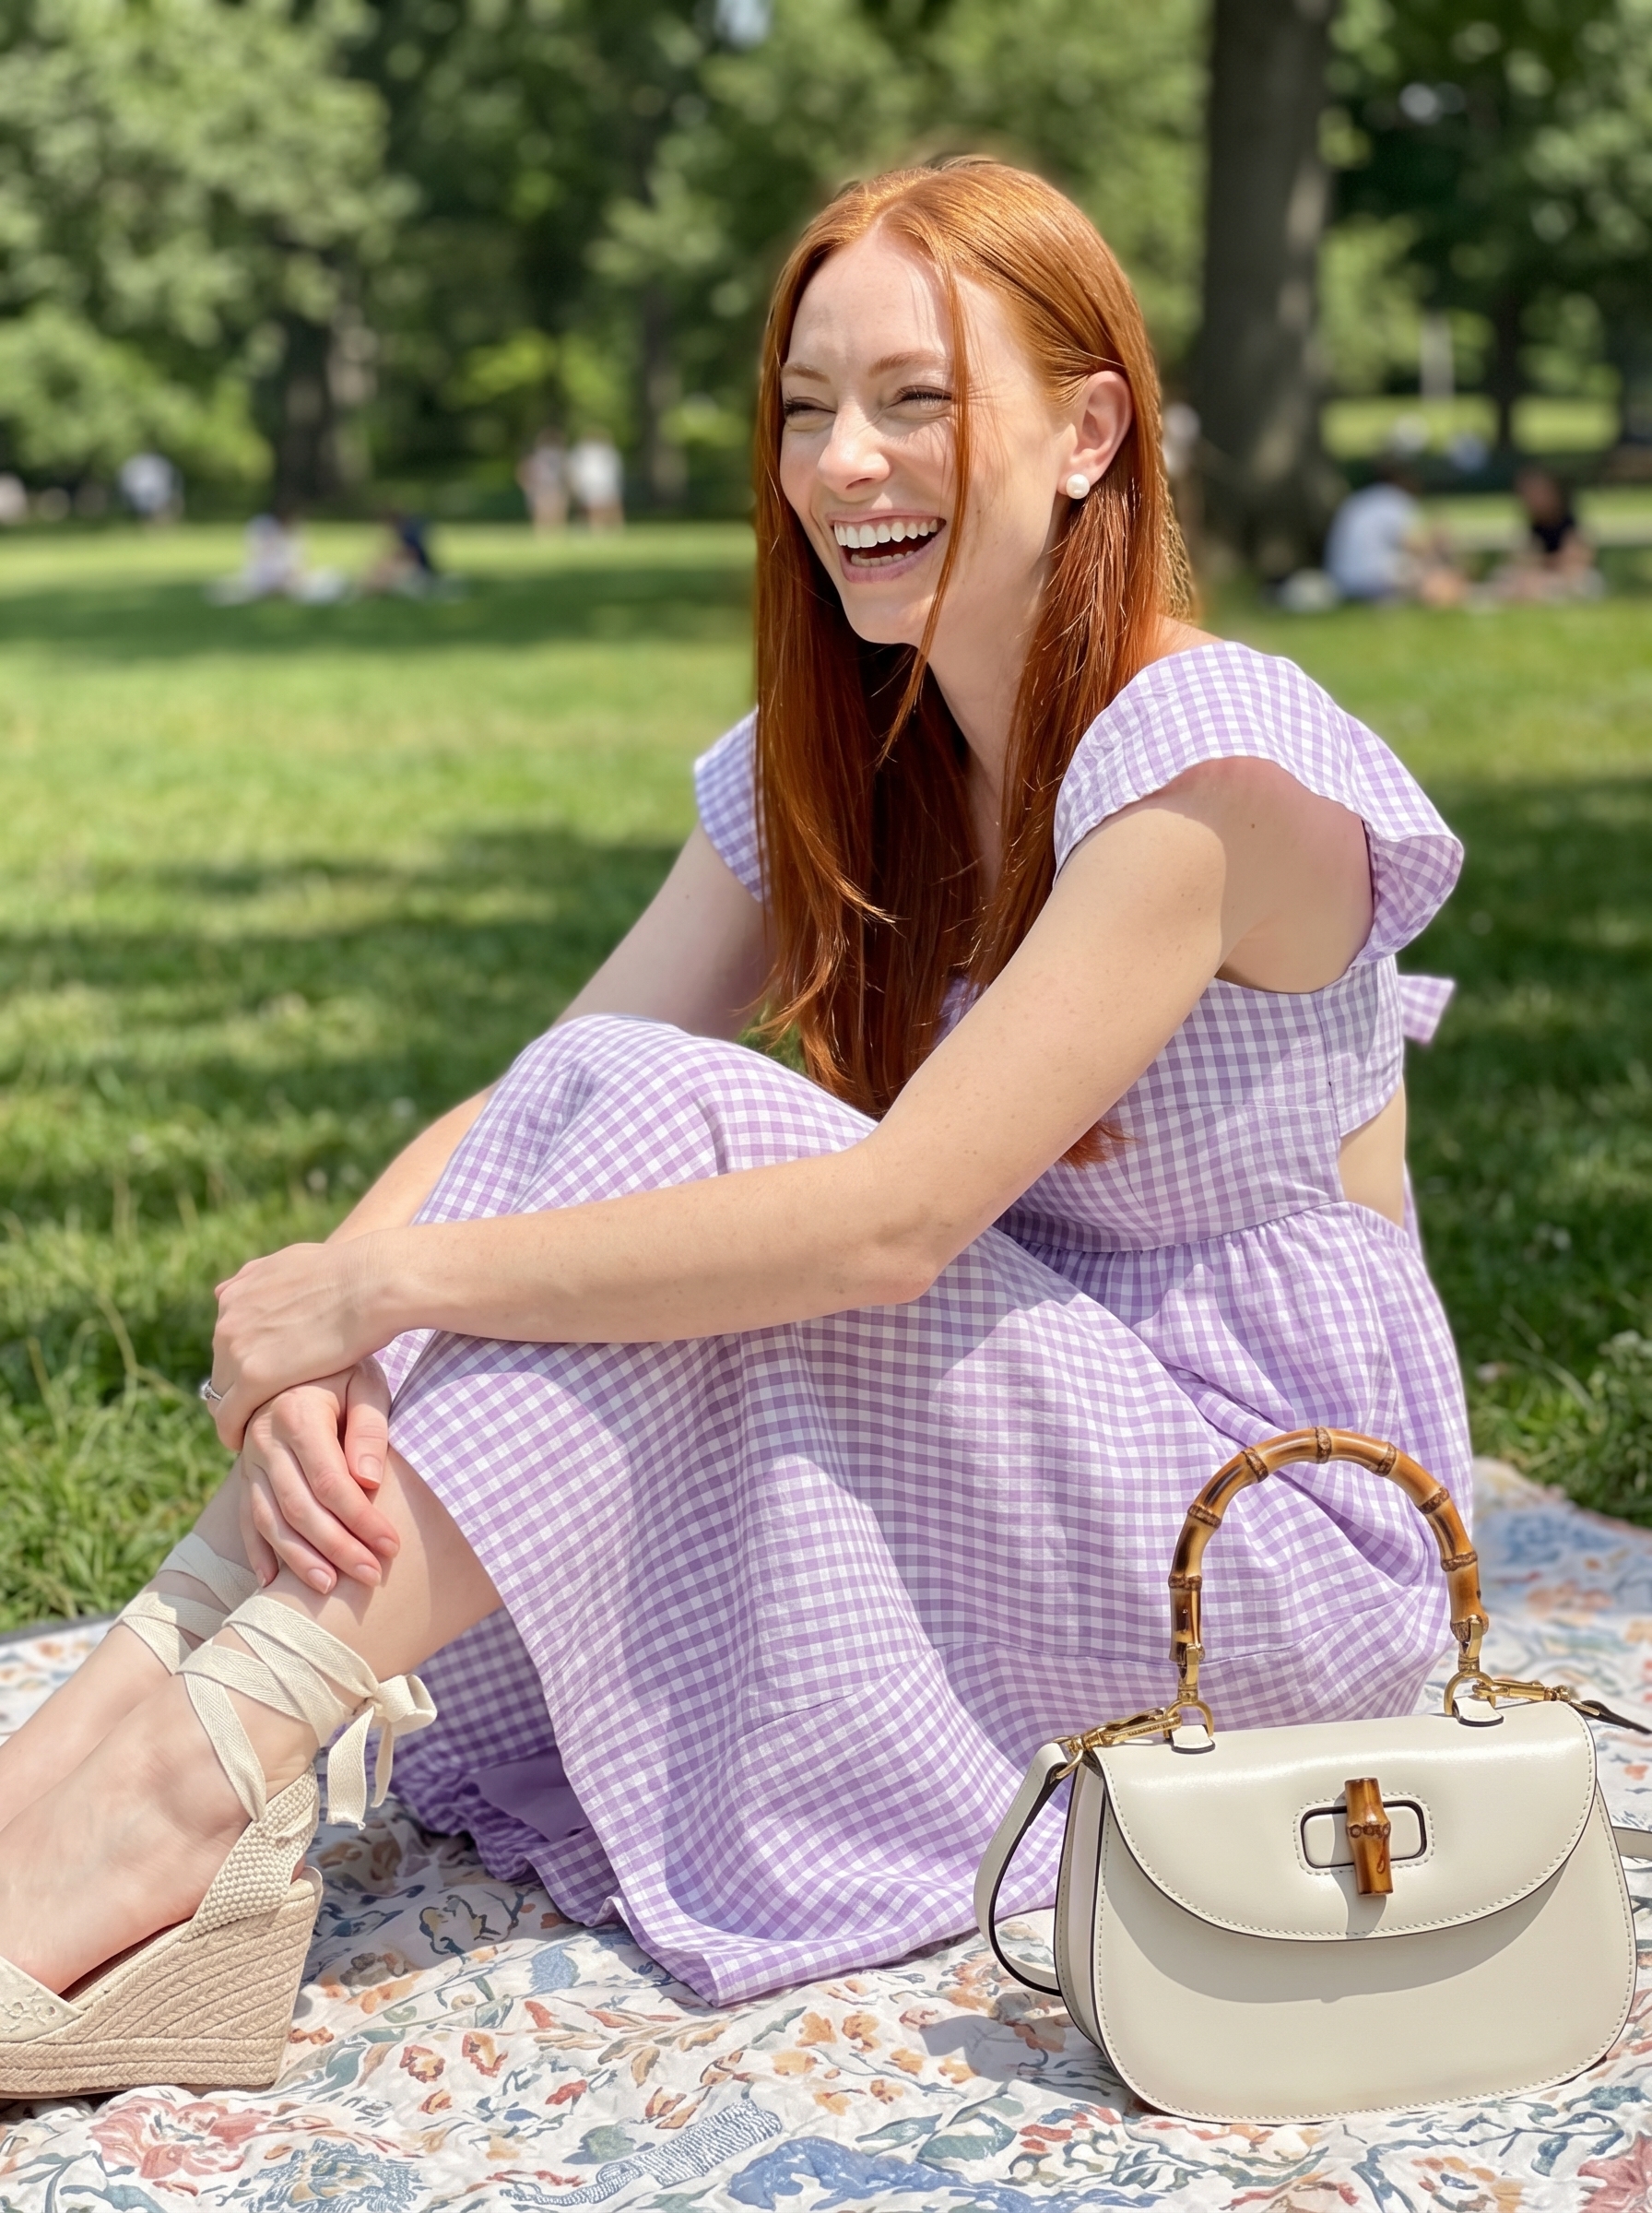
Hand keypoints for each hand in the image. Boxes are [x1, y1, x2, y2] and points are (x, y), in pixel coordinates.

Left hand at [207, 1235, 388, 1448]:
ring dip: (235, 1410)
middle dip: (238, 1385)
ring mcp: (237, 1349)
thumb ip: (261, 1276)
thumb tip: (231, 1287)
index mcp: (237, 1293)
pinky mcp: (254, 1378)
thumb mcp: (293, 1260)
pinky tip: (244, 1443)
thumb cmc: (349, 1272)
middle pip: (222, 1367)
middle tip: (258, 1407)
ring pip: (221, 1394)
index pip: (227, 1338)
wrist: (371, 1282)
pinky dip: (232, 1432)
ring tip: (253, 1429)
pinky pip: (228, 1417)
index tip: (259, 1376)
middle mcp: (229, 1319)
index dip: (244, 1360)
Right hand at [237, 1362, 400, 1593]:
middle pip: (299, 1507)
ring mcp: (248, 1460)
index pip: (330, 1482)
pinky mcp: (243, 1474)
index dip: (361, 1518)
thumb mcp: (365, 1382)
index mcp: (296, 1414)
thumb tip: (369, 1481)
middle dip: (337, 1547)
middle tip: (371, 1576)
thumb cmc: (344, 1371)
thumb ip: (369, 1429)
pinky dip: (258, 1551)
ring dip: (299, 1558)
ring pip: (270, 1520)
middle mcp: (264, 1440)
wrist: (295, 1354)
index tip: (391, 1544)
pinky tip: (272, 1581)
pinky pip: (246, 1518)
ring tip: (330, 1587)